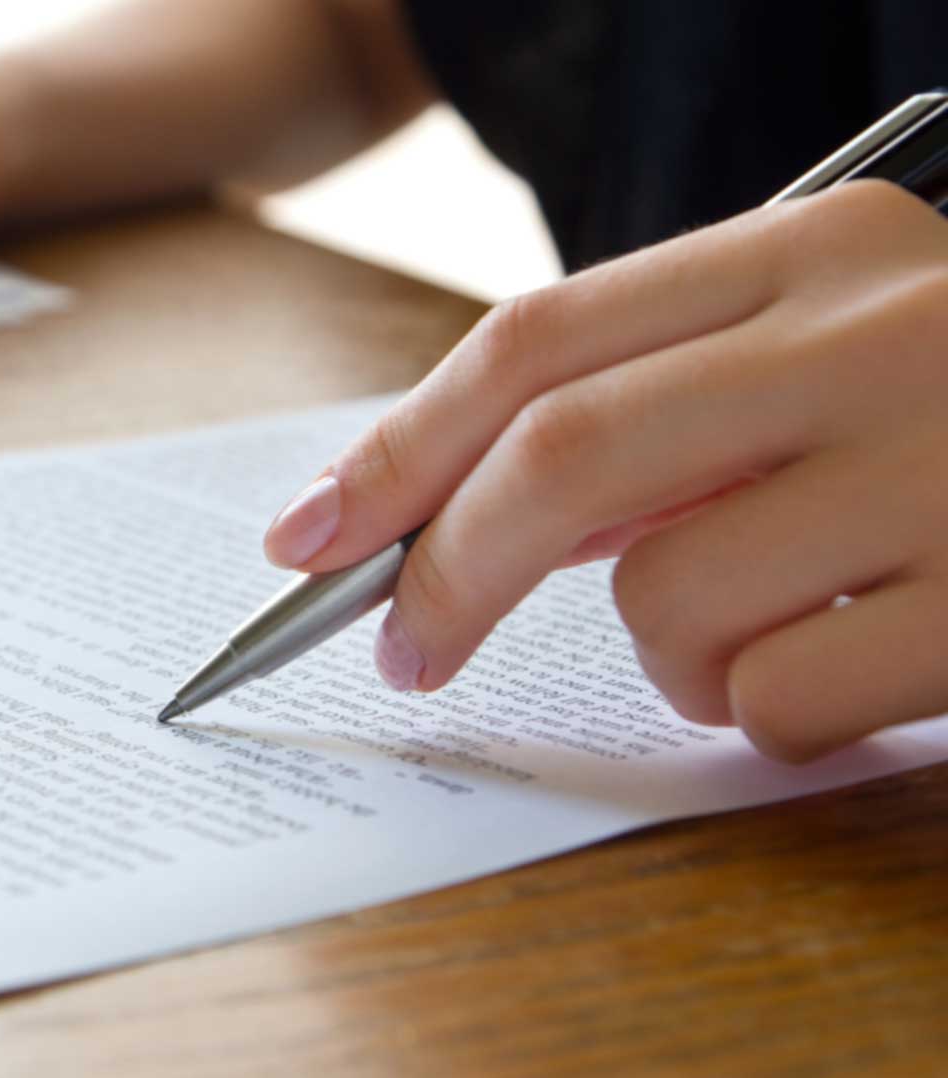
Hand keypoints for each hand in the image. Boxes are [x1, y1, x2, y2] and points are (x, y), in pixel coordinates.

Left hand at [263, 180, 947, 761]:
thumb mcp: (827, 357)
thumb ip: (661, 412)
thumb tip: (452, 517)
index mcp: (820, 246)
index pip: (539, 341)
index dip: (398, 447)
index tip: (308, 536)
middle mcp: (884, 332)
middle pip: (563, 459)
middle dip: (444, 571)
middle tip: (404, 651)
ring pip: (664, 600)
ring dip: (662, 655)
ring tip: (761, 637)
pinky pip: (778, 701)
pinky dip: (765, 715)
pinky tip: (855, 671)